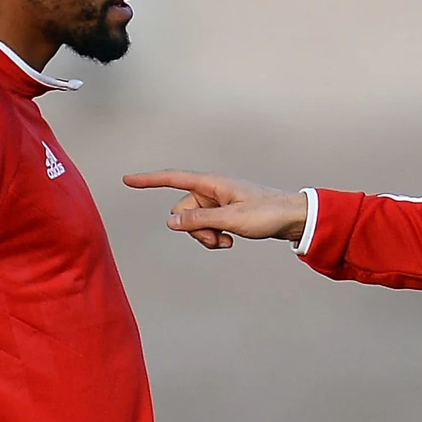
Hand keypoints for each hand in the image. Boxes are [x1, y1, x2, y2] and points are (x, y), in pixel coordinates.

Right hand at [122, 169, 307, 249]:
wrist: (293, 218)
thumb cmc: (266, 213)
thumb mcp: (230, 220)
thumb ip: (199, 220)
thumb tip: (171, 222)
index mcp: (212, 183)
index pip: (173, 179)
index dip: (149, 180)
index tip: (128, 179)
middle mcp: (212, 190)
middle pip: (183, 210)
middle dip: (193, 229)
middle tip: (217, 239)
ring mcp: (219, 202)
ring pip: (194, 222)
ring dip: (205, 236)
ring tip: (227, 242)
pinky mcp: (226, 213)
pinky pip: (207, 226)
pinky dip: (214, 236)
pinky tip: (231, 241)